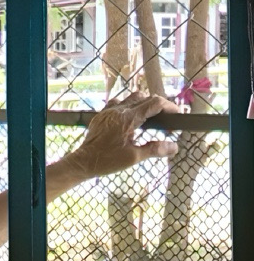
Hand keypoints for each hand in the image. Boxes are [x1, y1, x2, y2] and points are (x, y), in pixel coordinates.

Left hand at [64, 92, 178, 177]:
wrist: (83, 162)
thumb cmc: (107, 160)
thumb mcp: (134, 157)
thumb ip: (155, 149)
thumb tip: (175, 147)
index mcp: (128, 118)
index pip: (154, 103)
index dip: (170, 106)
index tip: (178, 115)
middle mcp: (118, 110)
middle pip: (144, 98)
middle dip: (158, 106)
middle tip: (166, 120)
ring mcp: (108, 111)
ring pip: (130, 98)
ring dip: (143, 104)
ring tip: (150, 119)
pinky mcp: (101, 115)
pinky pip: (118, 103)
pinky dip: (128, 106)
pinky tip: (131, 119)